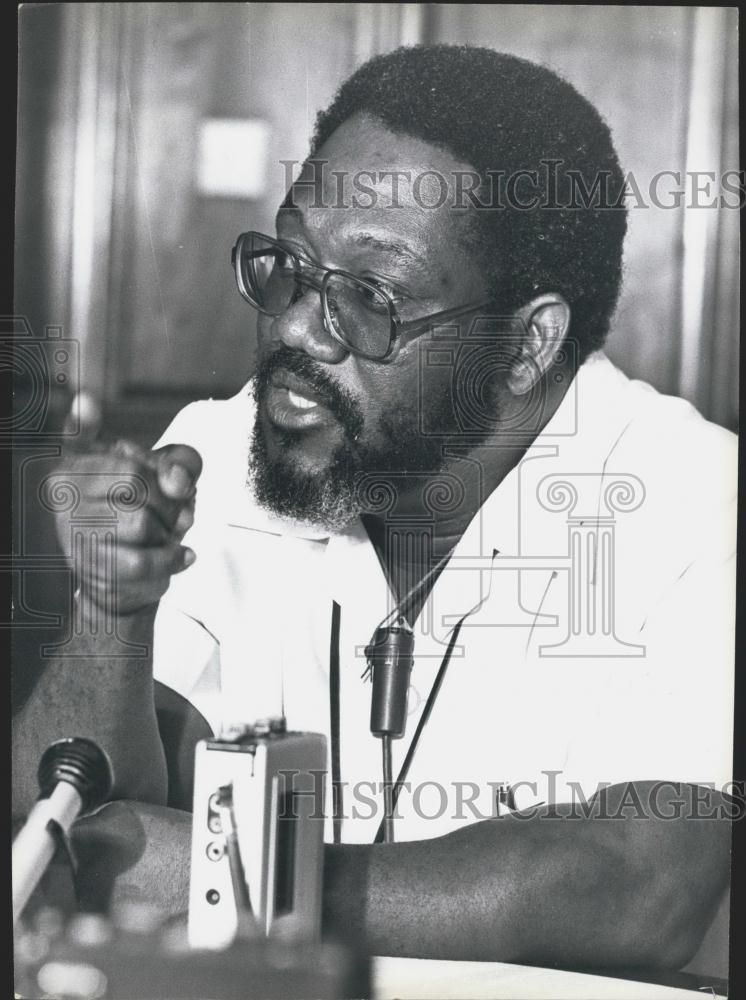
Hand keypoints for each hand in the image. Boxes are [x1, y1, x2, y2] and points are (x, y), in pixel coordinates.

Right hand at [54, 436, 202, 615]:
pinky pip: (141, 561)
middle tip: (179, 513)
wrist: (126, 576)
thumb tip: (177, 481)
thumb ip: (182, 462)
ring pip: (140, 523)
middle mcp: (66, 490)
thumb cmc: (145, 515)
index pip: (79, 435)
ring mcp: (72, 529)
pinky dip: (171, 559)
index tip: (87, 403)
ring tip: (172, 534)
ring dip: (170, 532)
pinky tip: (182, 555)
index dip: (83, 422)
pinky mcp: (88, 565)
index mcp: (79, 459)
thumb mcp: (170, 477)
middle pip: (136, 481)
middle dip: (171, 501)